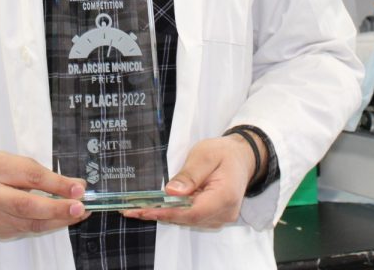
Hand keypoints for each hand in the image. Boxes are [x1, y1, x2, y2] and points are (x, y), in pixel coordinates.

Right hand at [0, 149, 88, 238]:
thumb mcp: (14, 161)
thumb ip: (43, 173)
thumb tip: (75, 186)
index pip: (30, 176)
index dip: (57, 184)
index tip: (79, 188)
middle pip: (26, 206)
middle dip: (57, 209)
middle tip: (80, 207)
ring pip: (29, 224)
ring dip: (58, 220)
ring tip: (77, 214)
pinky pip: (26, 230)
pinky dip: (46, 225)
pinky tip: (59, 219)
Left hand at [122, 135, 253, 227]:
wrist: (241, 158)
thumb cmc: (223, 153)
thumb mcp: (205, 155)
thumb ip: (189, 174)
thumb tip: (171, 192)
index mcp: (225, 196)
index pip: (192, 211)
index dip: (167, 212)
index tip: (144, 209)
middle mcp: (224, 212)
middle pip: (188, 218)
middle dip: (159, 214)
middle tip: (131, 210)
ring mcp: (220, 217)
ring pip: (187, 220)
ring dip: (163, 215)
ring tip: (137, 209)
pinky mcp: (214, 216)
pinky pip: (191, 218)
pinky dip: (173, 213)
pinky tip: (155, 208)